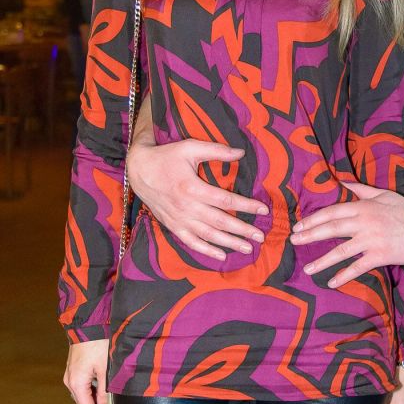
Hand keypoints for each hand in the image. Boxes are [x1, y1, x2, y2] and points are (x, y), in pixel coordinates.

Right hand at [64, 340, 109, 403]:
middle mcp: (70, 381)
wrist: (88, 322)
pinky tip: (106, 391)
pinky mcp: (75, 369)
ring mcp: (71, 375)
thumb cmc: (98, 343)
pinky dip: (95, 392)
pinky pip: (84, 386)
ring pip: (85, 395)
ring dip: (97, 402)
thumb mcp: (105, 368)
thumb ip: (105, 391)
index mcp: (77, 383)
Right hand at [127, 138, 267, 259]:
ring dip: (229, 243)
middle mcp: (186, 207)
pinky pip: (191, 242)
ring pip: (208, 235)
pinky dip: (207, 250)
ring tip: (247, 248)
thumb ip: (216, 150)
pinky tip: (222, 255)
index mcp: (192, 187)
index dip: (246, 206)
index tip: (263, 210)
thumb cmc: (167, 157)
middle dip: (242, 230)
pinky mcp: (173, 226)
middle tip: (260, 236)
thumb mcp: (190, 147)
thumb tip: (241, 152)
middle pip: (220, 221)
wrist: (139, 170)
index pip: (226, 200)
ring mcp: (179, 219)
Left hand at [290, 181, 403, 286]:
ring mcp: (371, 240)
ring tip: (308, 269)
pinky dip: (344, 275)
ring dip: (322, 261)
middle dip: (310, 235)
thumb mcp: (383, 195)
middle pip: (331, 229)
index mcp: (363, 206)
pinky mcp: (380, 255)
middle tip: (294, 241)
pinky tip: (331, 282)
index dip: (314, 219)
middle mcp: (364, 222)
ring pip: (341, 251)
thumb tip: (341, 181)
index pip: (332, 212)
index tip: (299, 225)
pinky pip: (357, 267)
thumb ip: (361, 190)